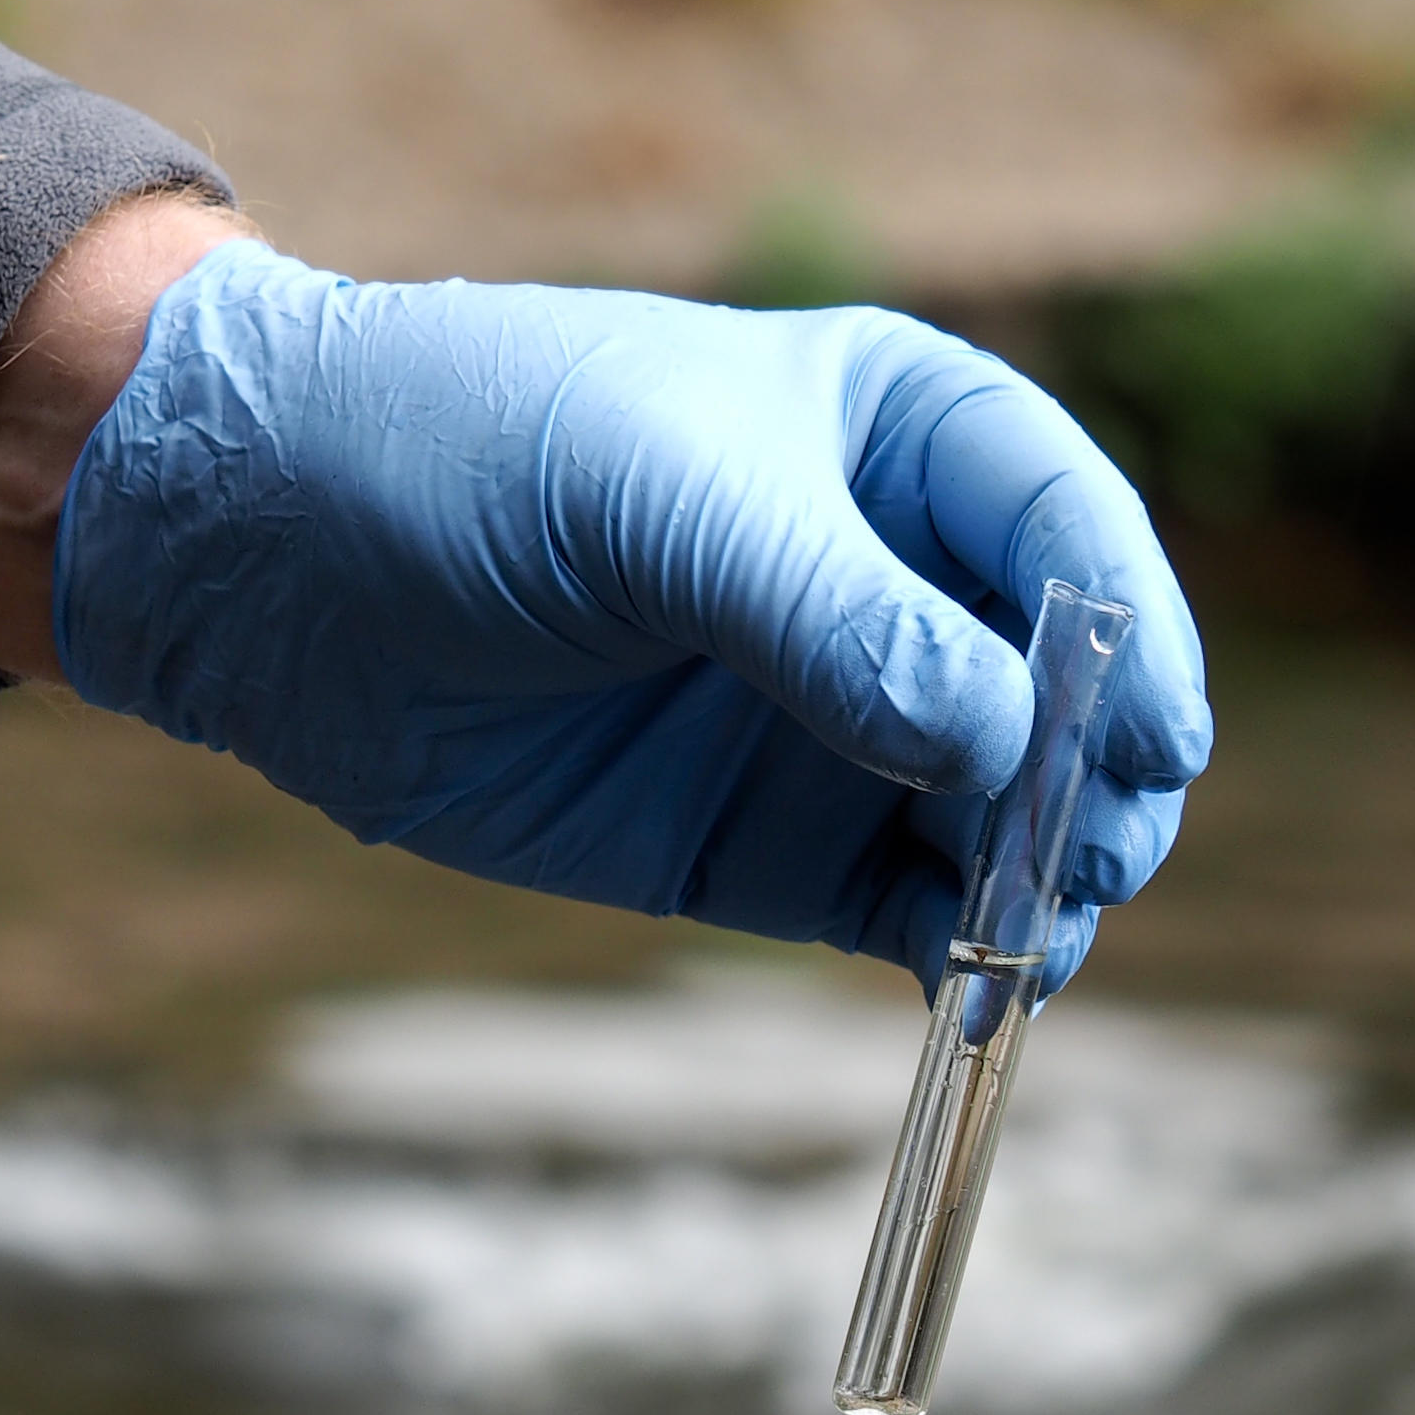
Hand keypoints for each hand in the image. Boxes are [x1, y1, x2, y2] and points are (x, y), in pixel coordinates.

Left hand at [40, 237, 1210, 990]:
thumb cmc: (459, 450)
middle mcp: (894, 575)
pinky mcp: (769, 839)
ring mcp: (841, 716)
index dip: (1130, 630)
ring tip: (1030, 931)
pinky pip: (909, 906)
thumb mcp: (652, 500)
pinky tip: (969, 981)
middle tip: (1093, 852)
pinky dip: (956, 946)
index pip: (1066, 524)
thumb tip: (1005, 736)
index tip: (1154, 735)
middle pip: (1069, 686)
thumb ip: (832, 615)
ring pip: (1006, 811)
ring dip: (1045, 875)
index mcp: (895, 433)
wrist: (261, 559)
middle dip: (1103, 773)